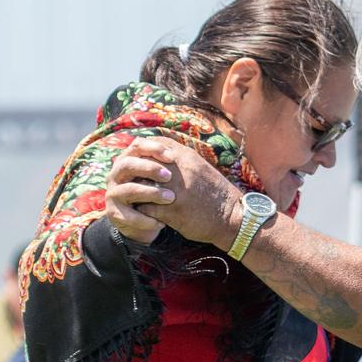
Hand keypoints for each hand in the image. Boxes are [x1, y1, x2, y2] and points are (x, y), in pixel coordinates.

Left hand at [109, 139, 242, 248]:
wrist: (232, 216)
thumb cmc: (215, 192)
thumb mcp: (200, 167)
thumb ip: (181, 157)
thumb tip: (161, 150)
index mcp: (186, 157)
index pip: (154, 145)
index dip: (143, 152)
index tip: (138, 160)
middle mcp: (179, 171)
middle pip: (144, 164)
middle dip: (135, 172)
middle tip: (130, 179)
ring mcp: (175, 191)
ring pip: (141, 186)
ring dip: (136, 192)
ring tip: (133, 196)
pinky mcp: (172, 212)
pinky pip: (146, 208)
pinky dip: (141, 210)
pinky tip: (143, 212)